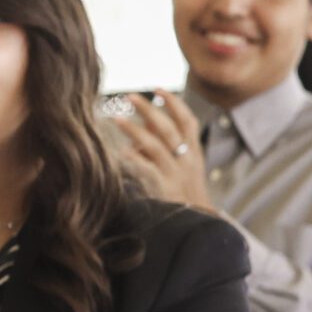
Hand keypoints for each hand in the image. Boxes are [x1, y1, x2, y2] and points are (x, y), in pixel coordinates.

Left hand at [115, 91, 213, 211]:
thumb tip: (146, 118)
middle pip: (168, 129)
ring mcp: (174, 175)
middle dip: (148, 110)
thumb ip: (165, 142)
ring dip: (134, 130)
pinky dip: (133, 159)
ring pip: (155, 146)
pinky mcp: (163, 190)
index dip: (174, 103)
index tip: (157, 88)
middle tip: (129, 96)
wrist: (196, 224)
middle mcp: (186, 160)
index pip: (187, 121)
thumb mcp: (182, 165)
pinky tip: (120, 152)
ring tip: (116, 118)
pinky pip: (146, 170)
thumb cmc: (183, 192)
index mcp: (194, 152)